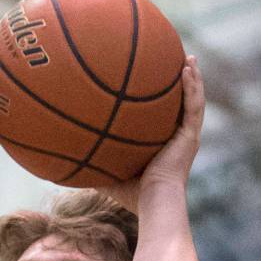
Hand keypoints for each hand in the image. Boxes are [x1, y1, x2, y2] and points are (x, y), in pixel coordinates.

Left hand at [97, 55, 204, 212]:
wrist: (153, 202)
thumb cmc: (132, 195)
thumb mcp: (110, 176)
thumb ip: (95, 166)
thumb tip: (66, 164)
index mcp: (166, 146)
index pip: (167, 119)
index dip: (166, 102)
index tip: (157, 83)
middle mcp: (179, 139)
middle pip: (184, 105)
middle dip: (183, 83)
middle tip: (179, 62)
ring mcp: (187, 137)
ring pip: (194, 101)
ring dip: (193, 78)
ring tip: (189, 58)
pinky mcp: (191, 137)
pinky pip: (194, 106)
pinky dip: (192, 87)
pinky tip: (187, 69)